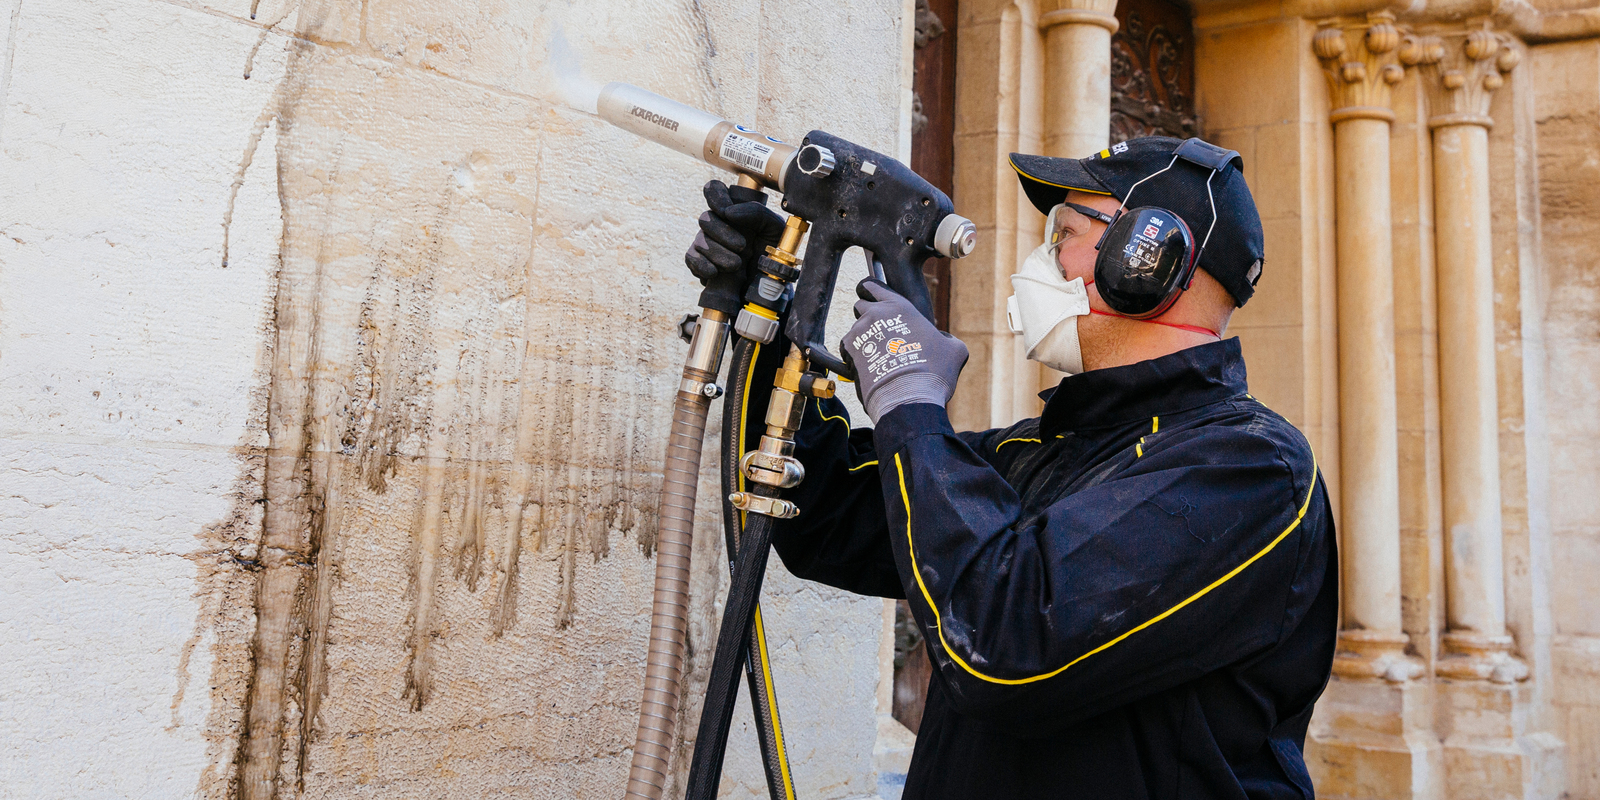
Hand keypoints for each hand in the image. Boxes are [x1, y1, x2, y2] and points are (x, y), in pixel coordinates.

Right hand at [684, 180, 784, 285]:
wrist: (768, 283)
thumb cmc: (772, 252)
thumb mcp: (775, 229)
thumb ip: (757, 213)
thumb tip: (729, 212)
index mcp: (733, 210)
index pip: (714, 190)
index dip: (715, 196)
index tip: (725, 210)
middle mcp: (717, 223)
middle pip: (706, 218)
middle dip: (723, 233)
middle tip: (742, 246)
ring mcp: (706, 243)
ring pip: (700, 240)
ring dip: (718, 253)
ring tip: (736, 266)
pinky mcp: (699, 262)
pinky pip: (691, 258)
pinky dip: (702, 265)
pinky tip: (715, 272)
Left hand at [841, 280, 967, 423]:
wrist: (909, 397)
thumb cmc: (933, 372)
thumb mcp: (954, 350)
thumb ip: (947, 338)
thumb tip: (944, 340)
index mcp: (900, 307)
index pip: (874, 286)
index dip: (872, 289)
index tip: (872, 294)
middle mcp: (876, 314)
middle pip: (860, 304)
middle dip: (867, 314)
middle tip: (880, 331)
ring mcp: (860, 332)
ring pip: (855, 328)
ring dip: (864, 338)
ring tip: (879, 356)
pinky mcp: (849, 350)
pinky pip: (846, 347)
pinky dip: (854, 354)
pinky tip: (868, 366)